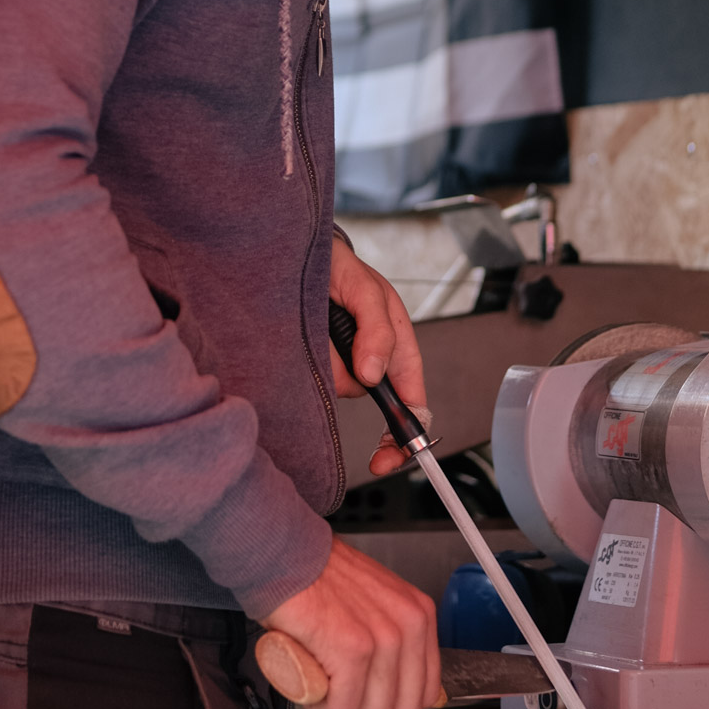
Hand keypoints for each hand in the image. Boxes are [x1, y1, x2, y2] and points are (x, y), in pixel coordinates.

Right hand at [264, 537, 439, 708]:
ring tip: (324, 691)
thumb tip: (398, 680)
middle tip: (341, 697)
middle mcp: (408, 625)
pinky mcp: (352, 649)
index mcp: (419, 615)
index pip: (426, 692)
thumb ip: (394, 634)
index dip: (392, 704)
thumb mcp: (376, 600)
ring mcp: (382, 638)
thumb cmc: (320, 576)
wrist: (286, 554)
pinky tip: (311, 688)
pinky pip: (343, 707)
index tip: (367, 696)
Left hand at [329, 228, 426, 477]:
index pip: (410, 401)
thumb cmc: (340, 266)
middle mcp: (369, 359)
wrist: (297, 249)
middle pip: (364, 394)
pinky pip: (309, 373)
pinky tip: (304, 329)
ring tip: (317, 317)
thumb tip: (373, 376)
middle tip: (330, 357)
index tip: (387, 459)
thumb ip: (376, 330)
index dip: (404, 436)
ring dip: (322, 357)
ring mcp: (339, 361)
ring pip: (333, 383)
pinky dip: (305, 355)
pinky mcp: (310, 361)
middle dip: (345, 378)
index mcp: (396, 346)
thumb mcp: (365, 289)